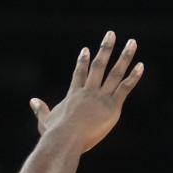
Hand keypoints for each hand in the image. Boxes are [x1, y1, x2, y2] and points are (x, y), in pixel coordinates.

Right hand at [30, 32, 142, 151]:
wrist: (66, 138)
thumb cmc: (54, 134)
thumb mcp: (45, 121)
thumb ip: (40, 110)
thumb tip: (32, 101)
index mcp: (73, 95)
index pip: (79, 74)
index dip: (82, 61)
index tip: (86, 49)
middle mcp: (88, 92)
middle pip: (98, 66)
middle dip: (105, 49)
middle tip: (111, 34)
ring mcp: (101, 97)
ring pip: (114, 73)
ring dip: (124, 56)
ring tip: (132, 42)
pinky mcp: (112, 106)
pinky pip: (124, 88)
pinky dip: (133, 77)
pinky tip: (140, 65)